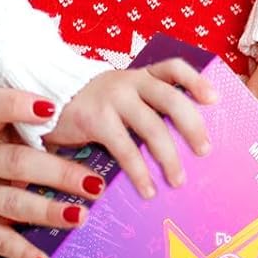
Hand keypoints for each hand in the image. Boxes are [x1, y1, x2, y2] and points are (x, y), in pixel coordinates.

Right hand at [0, 88, 107, 257]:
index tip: (52, 108)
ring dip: (51, 211)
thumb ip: (26, 138)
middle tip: (95, 184)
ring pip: (14, 202)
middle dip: (60, 173)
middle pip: (18, 161)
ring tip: (80, 216)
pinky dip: (27, 254)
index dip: (20, 104)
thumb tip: (90, 137)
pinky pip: (2, 242)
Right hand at [42, 59, 218, 200]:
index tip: (215, 99)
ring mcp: (112, 98)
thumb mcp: (118, 100)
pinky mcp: (94, 117)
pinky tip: (147, 188)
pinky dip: (139, 171)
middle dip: (192, 125)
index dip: (196, 81)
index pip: (173, 68)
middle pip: (170, 99)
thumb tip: (178, 146)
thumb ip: (142, 111)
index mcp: (139, 76)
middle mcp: (129, 82)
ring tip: (178, 180)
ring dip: (169, 156)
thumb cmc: (88, 106)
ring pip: (152, 126)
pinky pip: (125, 146)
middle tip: (204, 151)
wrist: (43, 98)